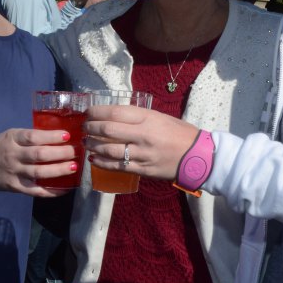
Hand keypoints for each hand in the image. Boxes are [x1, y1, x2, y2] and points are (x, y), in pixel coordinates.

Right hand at [0, 128, 77, 195]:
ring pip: (39, 173)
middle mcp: (14, 156)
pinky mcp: (16, 188)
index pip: (34, 137)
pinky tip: (65, 188)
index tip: (67, 136)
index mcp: (12, 139)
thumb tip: (59, 136)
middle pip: (39, 155)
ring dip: (58, 170)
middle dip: (60, 153)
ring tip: (73, 167)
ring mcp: (15, 173)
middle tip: (75, 152)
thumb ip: (29, 136)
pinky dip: (52, 192)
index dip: (52, 136)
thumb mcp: (10, 135)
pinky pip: (36, 191)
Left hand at [84, 106, 198, 180]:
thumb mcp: (160, 117)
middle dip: (90, 128)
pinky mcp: (143, 170)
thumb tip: (114, 116)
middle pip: (107, 130)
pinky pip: (117, 166)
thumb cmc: (180, 133)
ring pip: (109, 149)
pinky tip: (94, 158)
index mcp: (148, 118)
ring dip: (93, 145)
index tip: (88, 112)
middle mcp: (143, 135)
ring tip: (86, 142)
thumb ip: (138, 117)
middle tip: (84, 127)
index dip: (96, 112)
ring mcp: (142, 154)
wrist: (198, 156)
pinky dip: (102, 162)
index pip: (115, 112)